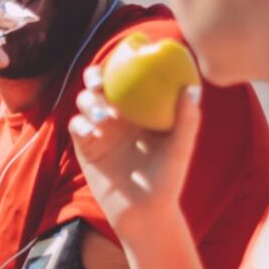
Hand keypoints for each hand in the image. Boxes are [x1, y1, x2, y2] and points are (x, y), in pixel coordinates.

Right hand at [68, 70, 200, 234]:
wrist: (144, 213)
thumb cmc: (168, 181)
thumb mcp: (180, 150)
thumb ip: (187, 120)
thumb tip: (191, 88)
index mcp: (140, 110)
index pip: (128, 78)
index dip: (122, 62)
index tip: (125, 55)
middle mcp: (119, 116)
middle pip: (100, 86)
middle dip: (95, 76)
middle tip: (100, 79)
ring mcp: (100, 130)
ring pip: (85, 103)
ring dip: (88, 102)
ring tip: (101, 114)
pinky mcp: (86, 147)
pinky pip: (77, 127)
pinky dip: (80, 123)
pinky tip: (90, 129)